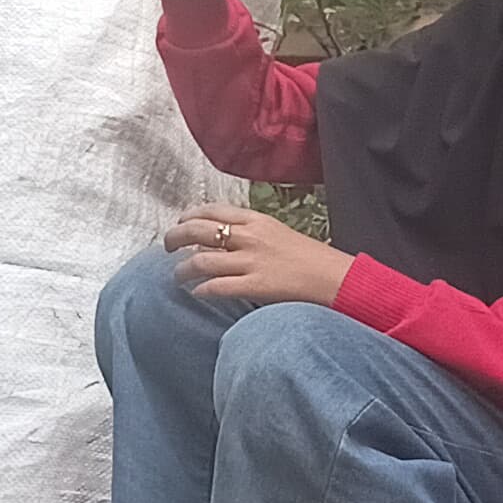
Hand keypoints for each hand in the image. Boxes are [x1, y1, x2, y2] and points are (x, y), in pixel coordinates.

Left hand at [163, 203, 353, 307]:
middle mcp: (251, 237)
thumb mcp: (279, 234)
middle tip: (167, 247)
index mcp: (258, 220)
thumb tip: (223, 241)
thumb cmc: (311, 258)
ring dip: (182, 270)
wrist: (335, 277)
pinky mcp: (256, 285)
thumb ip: (252, 234)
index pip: (213, 210)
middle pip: (199, 230)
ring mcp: (252, 261)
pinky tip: (197, 292)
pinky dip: (201, 290)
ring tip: (177, 276)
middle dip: (175, 237)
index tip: (180, 222)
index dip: (189, 216)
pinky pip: (217, 287)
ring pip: (201, 260)